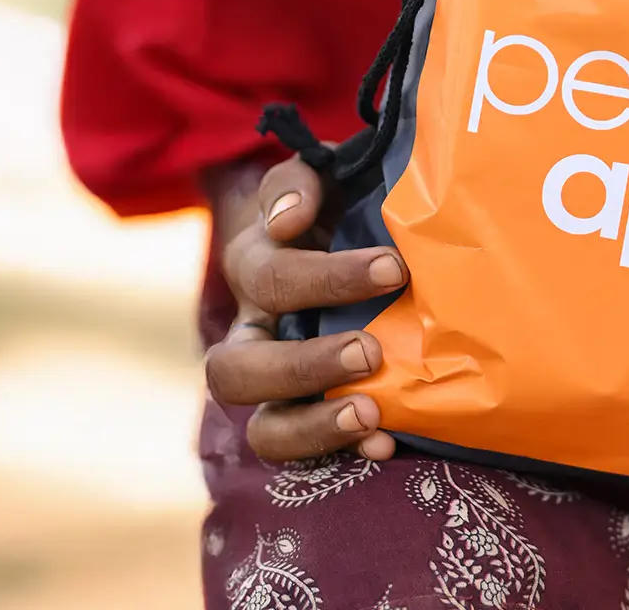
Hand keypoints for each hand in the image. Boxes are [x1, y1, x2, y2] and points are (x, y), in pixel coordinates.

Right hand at [202, 155, 408, 461]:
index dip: (325, 277)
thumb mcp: (321, 177)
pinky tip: (385, 444)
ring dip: (313, 425)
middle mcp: (254, 332)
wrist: (347, 236)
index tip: (391, 268)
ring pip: (261, 426)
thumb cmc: (336, 204)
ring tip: (370, 413)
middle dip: (305, 366)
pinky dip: (340, 450)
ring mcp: (275, 384)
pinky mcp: (305, 415)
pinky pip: (305, 452)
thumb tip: (290, 215)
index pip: (271, 277)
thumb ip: (301, 181)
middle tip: (369, 351)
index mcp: (255, 267)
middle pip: (237, 369)